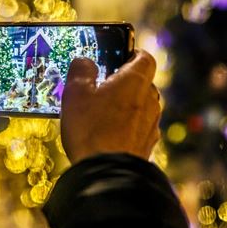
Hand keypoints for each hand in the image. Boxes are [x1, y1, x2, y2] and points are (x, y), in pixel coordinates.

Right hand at [61, 49, 160, 163]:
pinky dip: (126, 127)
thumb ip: (81, 70)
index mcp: (135, 81)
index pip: (144, 57)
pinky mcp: (147, 145)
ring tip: (102, 114)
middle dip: (125, 83)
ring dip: (126, 107)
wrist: (106, 174)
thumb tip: (85, 61)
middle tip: (102, 87)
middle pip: (142, 83)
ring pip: (141, 106)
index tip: (119, 55)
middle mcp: (149, 100)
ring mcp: (151, 124)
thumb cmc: (91, 129)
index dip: (132, 53)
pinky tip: (108, 135)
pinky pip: (138, 128)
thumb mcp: (76, 93)